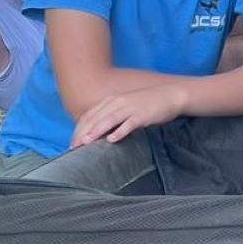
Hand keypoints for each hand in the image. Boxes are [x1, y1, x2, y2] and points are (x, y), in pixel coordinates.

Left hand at [71, 83, 186, 147]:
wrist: (171, 95)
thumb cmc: (147, 104)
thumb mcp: (125, 106)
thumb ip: (111, 116)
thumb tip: (97, 132)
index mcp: (111, 101)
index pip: (89, 115)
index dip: (78, 129)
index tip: (71, 143)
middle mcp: (118, 102)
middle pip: (95, 118)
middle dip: (83, 133)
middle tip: (73, 148)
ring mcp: (130, 108)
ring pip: (109, 120)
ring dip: (96, 131)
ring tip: (86, 143)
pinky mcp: (142, 115)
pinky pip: (129, 124)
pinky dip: (120, 131)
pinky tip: (112, 140)